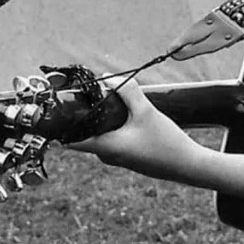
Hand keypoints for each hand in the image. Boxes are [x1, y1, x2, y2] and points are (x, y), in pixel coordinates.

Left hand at [70, 79, 199, 182]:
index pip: (71, 141)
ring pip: (100, 134)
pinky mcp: (128, 156)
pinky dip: (112, 125)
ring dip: (101, 118)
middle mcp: (108, 156)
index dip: (59, 126)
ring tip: (109, 98)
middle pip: (85, 133)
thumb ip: (127, 91)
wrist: (188, 165)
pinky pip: (112, 138)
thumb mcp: (146, 111)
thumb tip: (109, 77)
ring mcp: (118, 157)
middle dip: (85, 113)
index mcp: (106, 148)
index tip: (55, 110)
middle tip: (88, 93)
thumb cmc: (166, 142)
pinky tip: (125, 112)